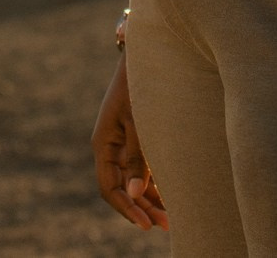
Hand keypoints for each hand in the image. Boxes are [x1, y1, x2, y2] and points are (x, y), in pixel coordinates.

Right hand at [92, 54, 167, 229]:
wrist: (151, 52)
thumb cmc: (142, 83)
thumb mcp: (140, 120)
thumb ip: (138, 156)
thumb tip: (135, 193)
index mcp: (104, 142)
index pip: (109, 187)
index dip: (126, 208)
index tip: (146, 224)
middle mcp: (111, 145)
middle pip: (122, 187)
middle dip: (142, 208)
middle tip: (166, 225)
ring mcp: (124, 140)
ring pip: (134, 179)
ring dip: (150, 199)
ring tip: (172, 218)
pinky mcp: (138, 135)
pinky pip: (143, 166)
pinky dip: (156, 182)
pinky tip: (172, 196)